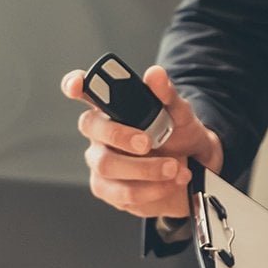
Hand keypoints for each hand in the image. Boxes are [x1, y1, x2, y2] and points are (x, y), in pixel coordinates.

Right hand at [60, 63, 223, 218]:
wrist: (192, 166)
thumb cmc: (177, 133)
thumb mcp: (180, 112)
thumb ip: (167, 94)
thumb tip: (155, 74)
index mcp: (112, 106)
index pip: (84, 90)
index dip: (74, 85)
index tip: (77, 85)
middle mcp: (100, 131)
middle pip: (91, 128)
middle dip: (119, 135)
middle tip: (147, 142)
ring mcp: (100, 160)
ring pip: (106, 165)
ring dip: (144, 169)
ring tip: (173, 168)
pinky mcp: (107, 188)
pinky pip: (120, 192)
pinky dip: (150, 189)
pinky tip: (169, 183)